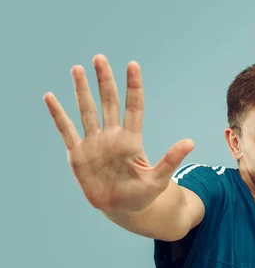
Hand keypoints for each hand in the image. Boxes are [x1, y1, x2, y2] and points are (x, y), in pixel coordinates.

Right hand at [44, 54, 193, 214]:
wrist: (121, 209)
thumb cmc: (142, 194)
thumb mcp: (159, 178)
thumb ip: (171, 159)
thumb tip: (190, 142)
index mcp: (131, 140)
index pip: (133, 107)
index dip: (133, 86)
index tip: (133, 65)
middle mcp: (112, 136)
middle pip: (108, 103)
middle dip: (104, 81)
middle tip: (99, 58)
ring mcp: (93, 143)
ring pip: (87, 111)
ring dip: (81, 90)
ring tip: (77, 68)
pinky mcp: (77, 154)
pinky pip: (67, 131)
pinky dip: (58, 115)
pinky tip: (50, 97)